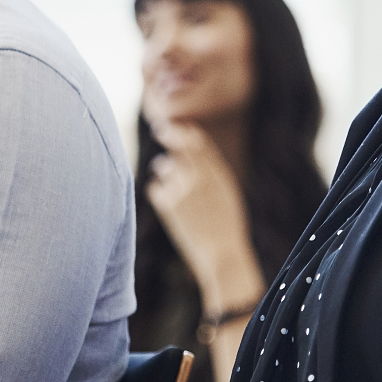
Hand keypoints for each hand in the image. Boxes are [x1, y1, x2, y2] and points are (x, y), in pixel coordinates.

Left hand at [145, 121, 262, 314]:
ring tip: (180, 193)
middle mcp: (199, 176)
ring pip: (164, 166)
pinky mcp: (167, 204)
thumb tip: (190, 148)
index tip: (178, 126)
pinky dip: (160, 194)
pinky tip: (173, 210)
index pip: (197, 140)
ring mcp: (182, 189)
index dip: (186, 131)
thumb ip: (210, 170)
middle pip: (178, 143)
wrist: (221, 255)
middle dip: (168, 133)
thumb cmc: (226, 226)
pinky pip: (155, 188)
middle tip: (160, 128)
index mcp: (217, 173)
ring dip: (165, 171)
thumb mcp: (226, 193)